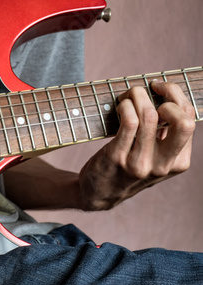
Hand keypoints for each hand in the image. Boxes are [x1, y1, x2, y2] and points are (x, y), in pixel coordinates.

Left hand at [78, 80, 194, 209]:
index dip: (176, 96)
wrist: (100, 193)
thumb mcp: (156, 158)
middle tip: (150, 90)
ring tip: (129, 96)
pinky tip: (121, 106)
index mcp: (179, 162)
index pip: (189, 119)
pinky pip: (128, 122)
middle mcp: (162, 165)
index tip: (161, 87)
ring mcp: (139, 163)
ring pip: (149, 116)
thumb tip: (169, 96)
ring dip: (138, 96)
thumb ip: (166, 136)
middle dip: (168, 95)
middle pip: (183, 122)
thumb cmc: (129, 167)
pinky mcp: (116, 157)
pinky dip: (125, 106)